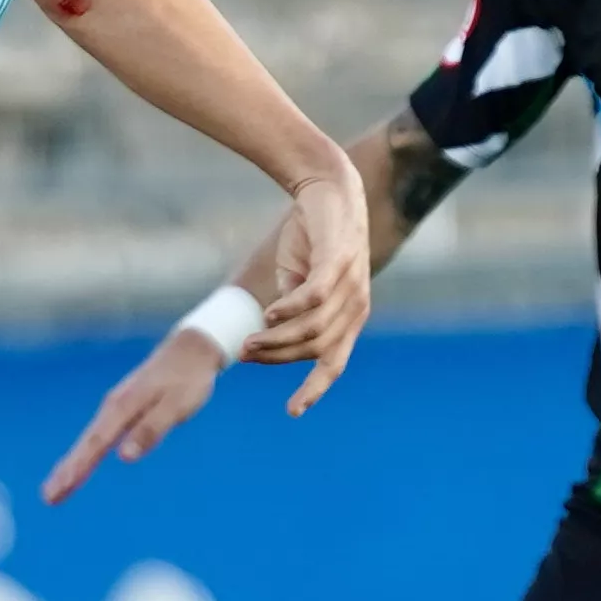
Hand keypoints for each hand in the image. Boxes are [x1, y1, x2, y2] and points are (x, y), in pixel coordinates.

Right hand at [42, 330, 226, 503]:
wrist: (192, 349)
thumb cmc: (188, 379)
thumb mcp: (176, 406)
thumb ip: (151, 429)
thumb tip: (124, 456)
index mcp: (123, 407)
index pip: (96, 444)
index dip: (78, 468)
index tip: (60, 488)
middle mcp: (113, 406)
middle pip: (87, 444)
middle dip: (66, 471)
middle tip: (48, 498)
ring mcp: (116, 407)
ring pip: (90, 440)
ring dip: (73, 465)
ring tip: (57, 489)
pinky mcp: (122, 409)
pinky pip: (99, 435)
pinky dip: (87, 453)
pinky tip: (80, 465)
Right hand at [242, 157, 372, 413]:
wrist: (327, 188)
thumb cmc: (310, 237)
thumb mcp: (297, 280)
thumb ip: (289, 310)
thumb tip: (268, 336)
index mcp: (349, 317)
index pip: (334, 362)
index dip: (314, 389)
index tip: (292, 412)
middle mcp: (355, 307)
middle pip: (316, 349)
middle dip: (278, 357)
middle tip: (245, 354)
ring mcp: (351, 285)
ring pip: (313, 329)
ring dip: (278, 339)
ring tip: (249, 341)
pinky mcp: (338, 262)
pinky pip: (314, 298)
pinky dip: (290, 310)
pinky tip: (268, 314)